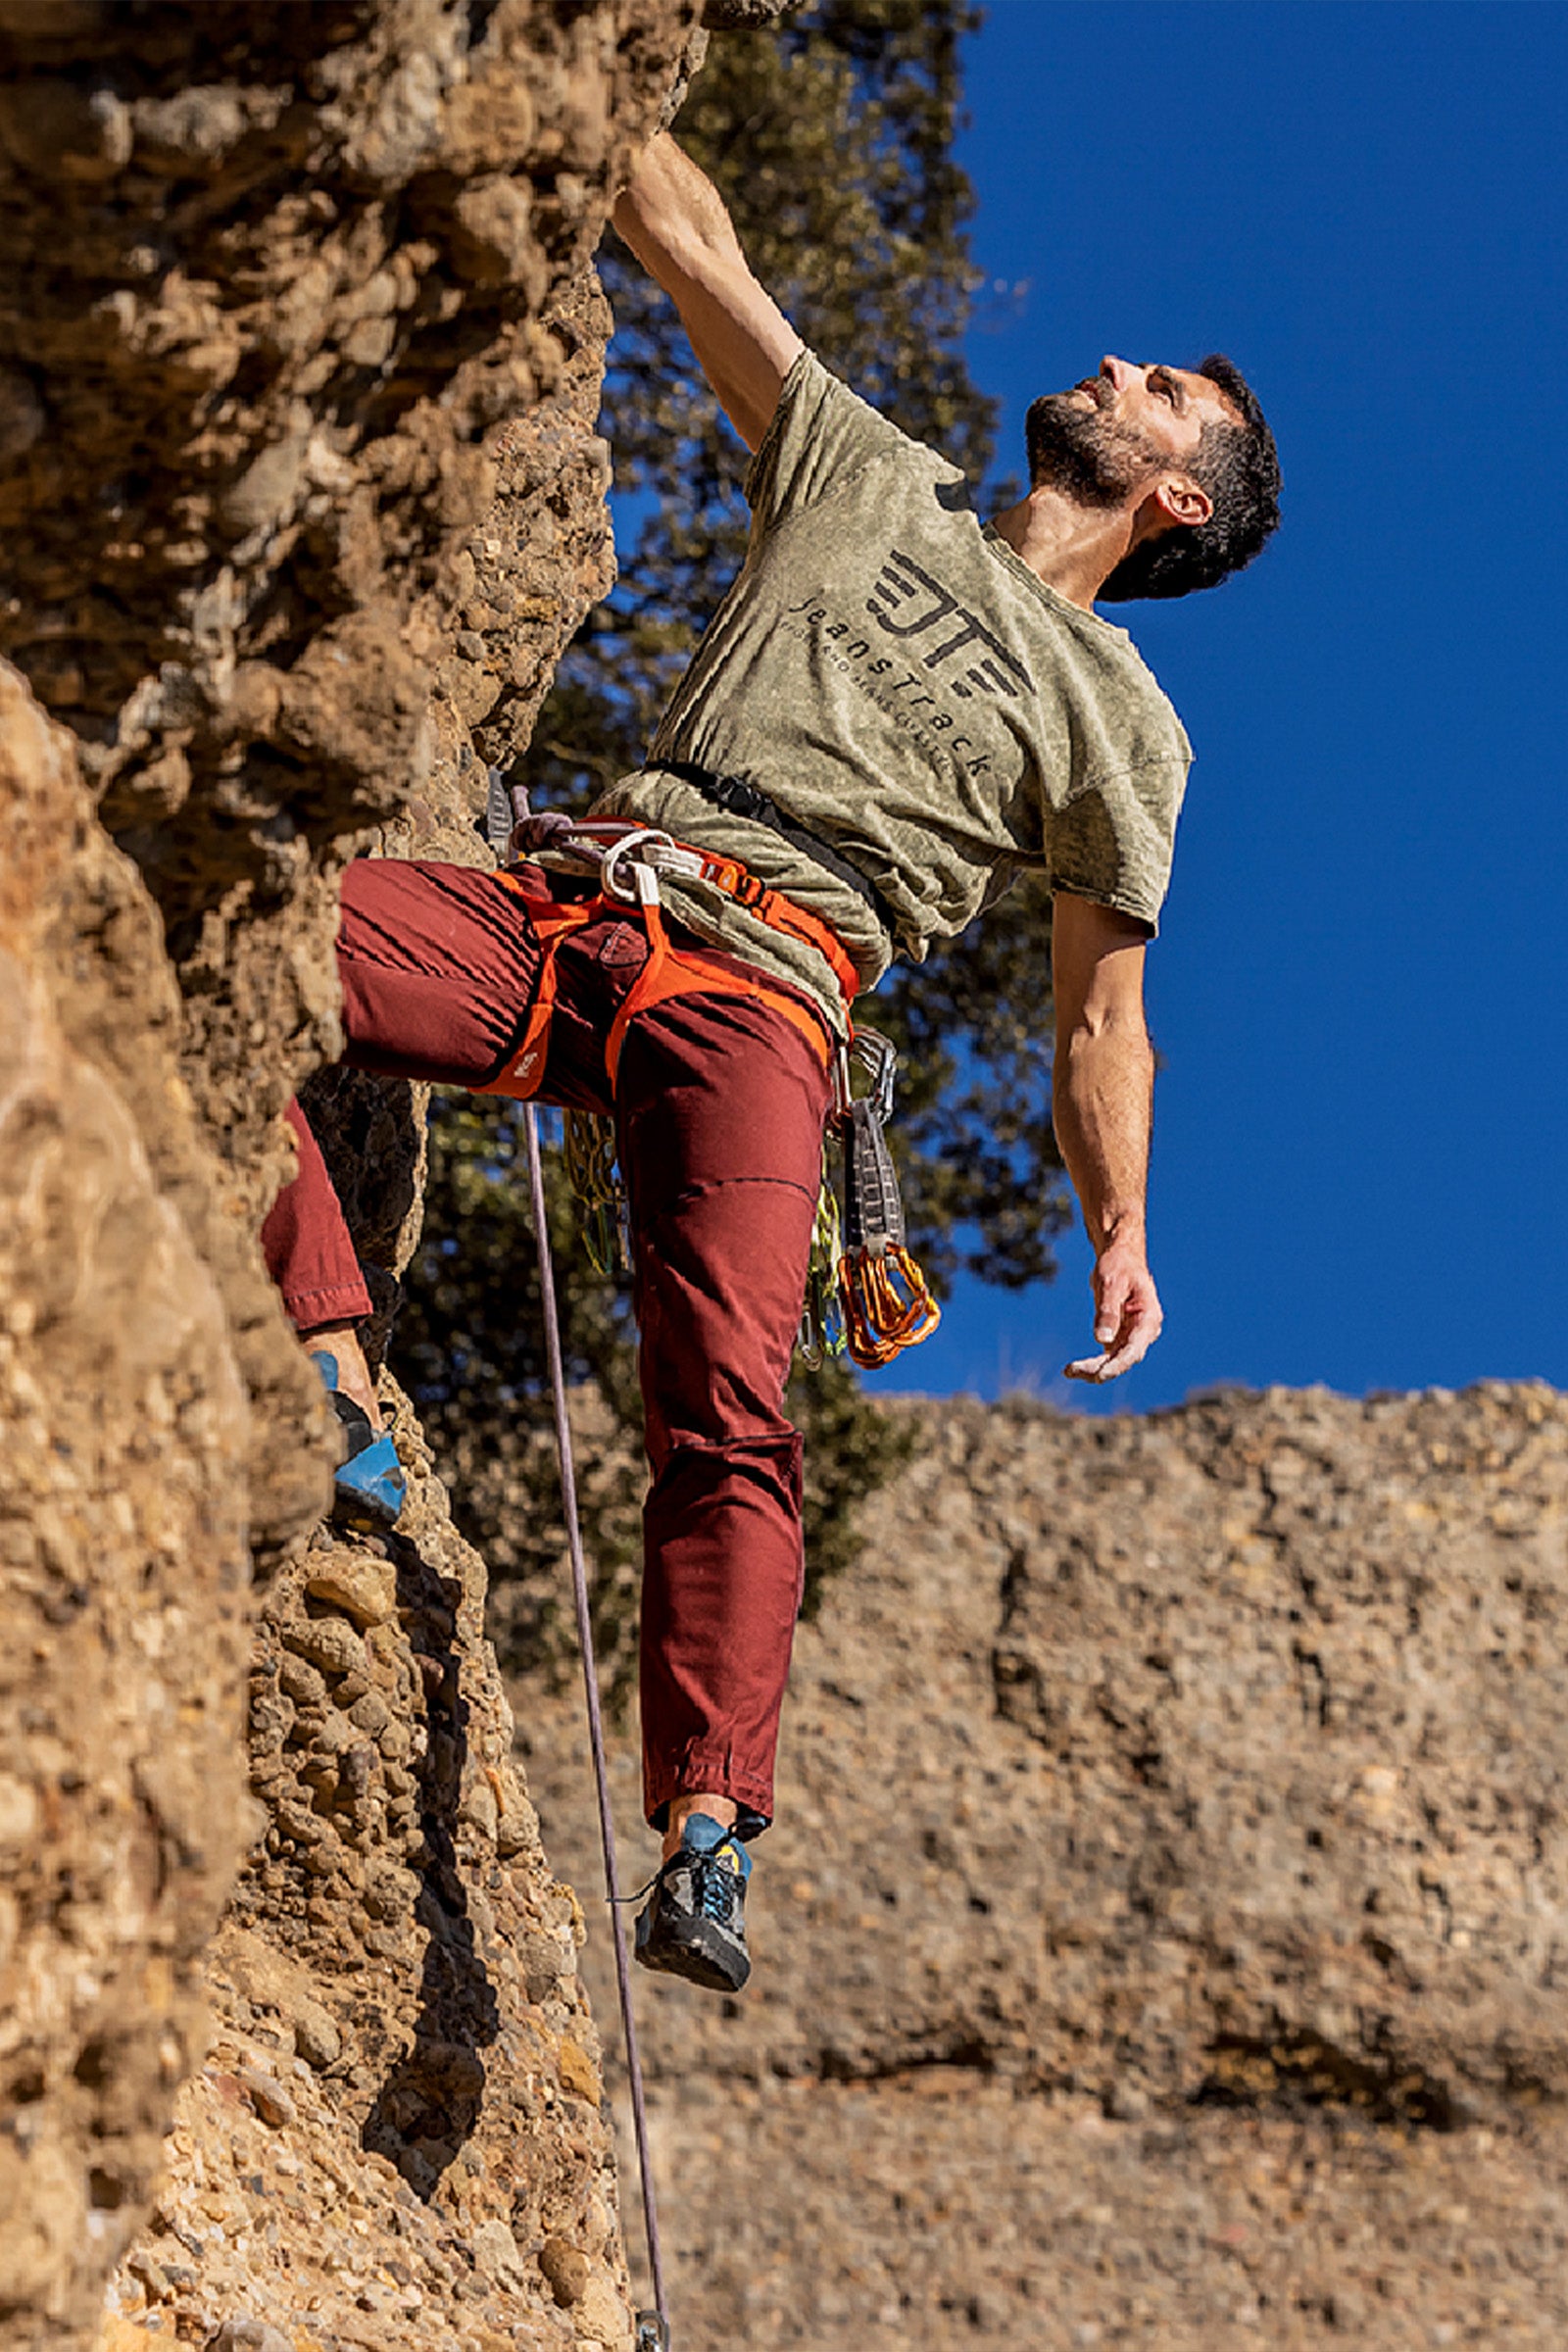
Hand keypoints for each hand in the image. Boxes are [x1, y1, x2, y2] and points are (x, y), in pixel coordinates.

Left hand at [1064, 1234, 1162, 1383]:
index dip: (1118, 1365)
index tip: (1099, 1375)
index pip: (1134, 1349)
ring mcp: (1132, 1336)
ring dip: (1093, 1369)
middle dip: (1100, 1370)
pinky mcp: (1119, 1337)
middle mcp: (1143, 1332)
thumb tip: (1102, 1341)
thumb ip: (1108, 1311)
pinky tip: (1072, 1370)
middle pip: (1123, 1359)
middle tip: (1073, 1371)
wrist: (1120, 1258)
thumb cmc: (1119, 1265)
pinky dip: (1091, 1363)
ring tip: (1068, 1371)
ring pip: (1114, 1361)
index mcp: (1149, 1318)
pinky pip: (1106, 1356)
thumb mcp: (1111, 1284)